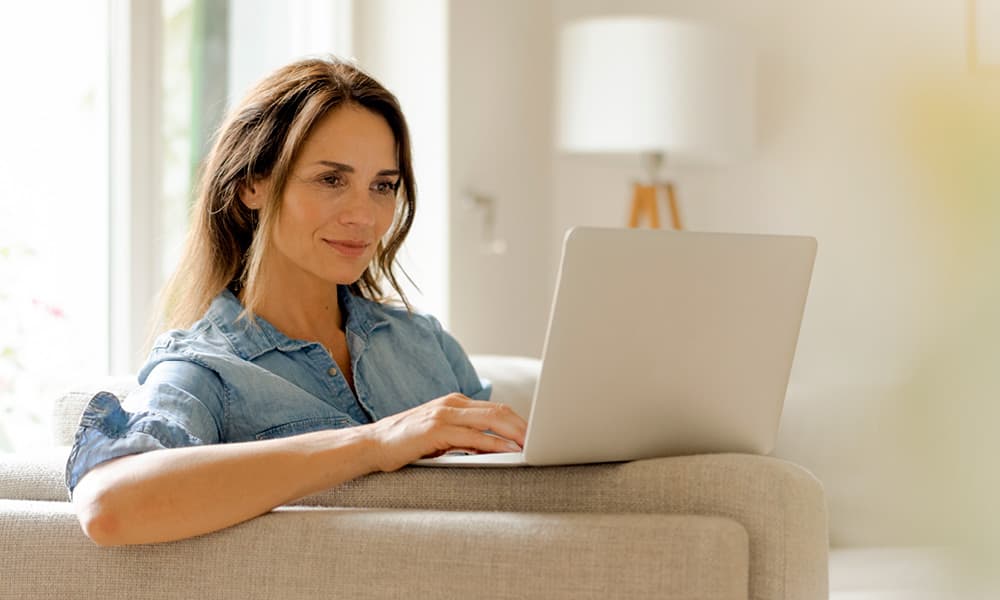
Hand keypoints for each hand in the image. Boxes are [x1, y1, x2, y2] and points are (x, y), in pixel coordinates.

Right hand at [364, 394, 527, 471]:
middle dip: (524, 426)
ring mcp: (445, 414)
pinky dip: (495, 444)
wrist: (372, 444)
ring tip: (533, 446)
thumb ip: (465, 437)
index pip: (496, 408)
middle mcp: (453, 404)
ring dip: (515, 433)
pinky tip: (508, 451)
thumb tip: (495, 448)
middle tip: (544, 441)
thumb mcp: (441, 436)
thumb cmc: (407, 444)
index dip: (519, 421)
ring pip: (491, 420)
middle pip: (499, 411)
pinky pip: (473, 436)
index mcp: (455, 402)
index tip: (536, 436)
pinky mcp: (437, 430)